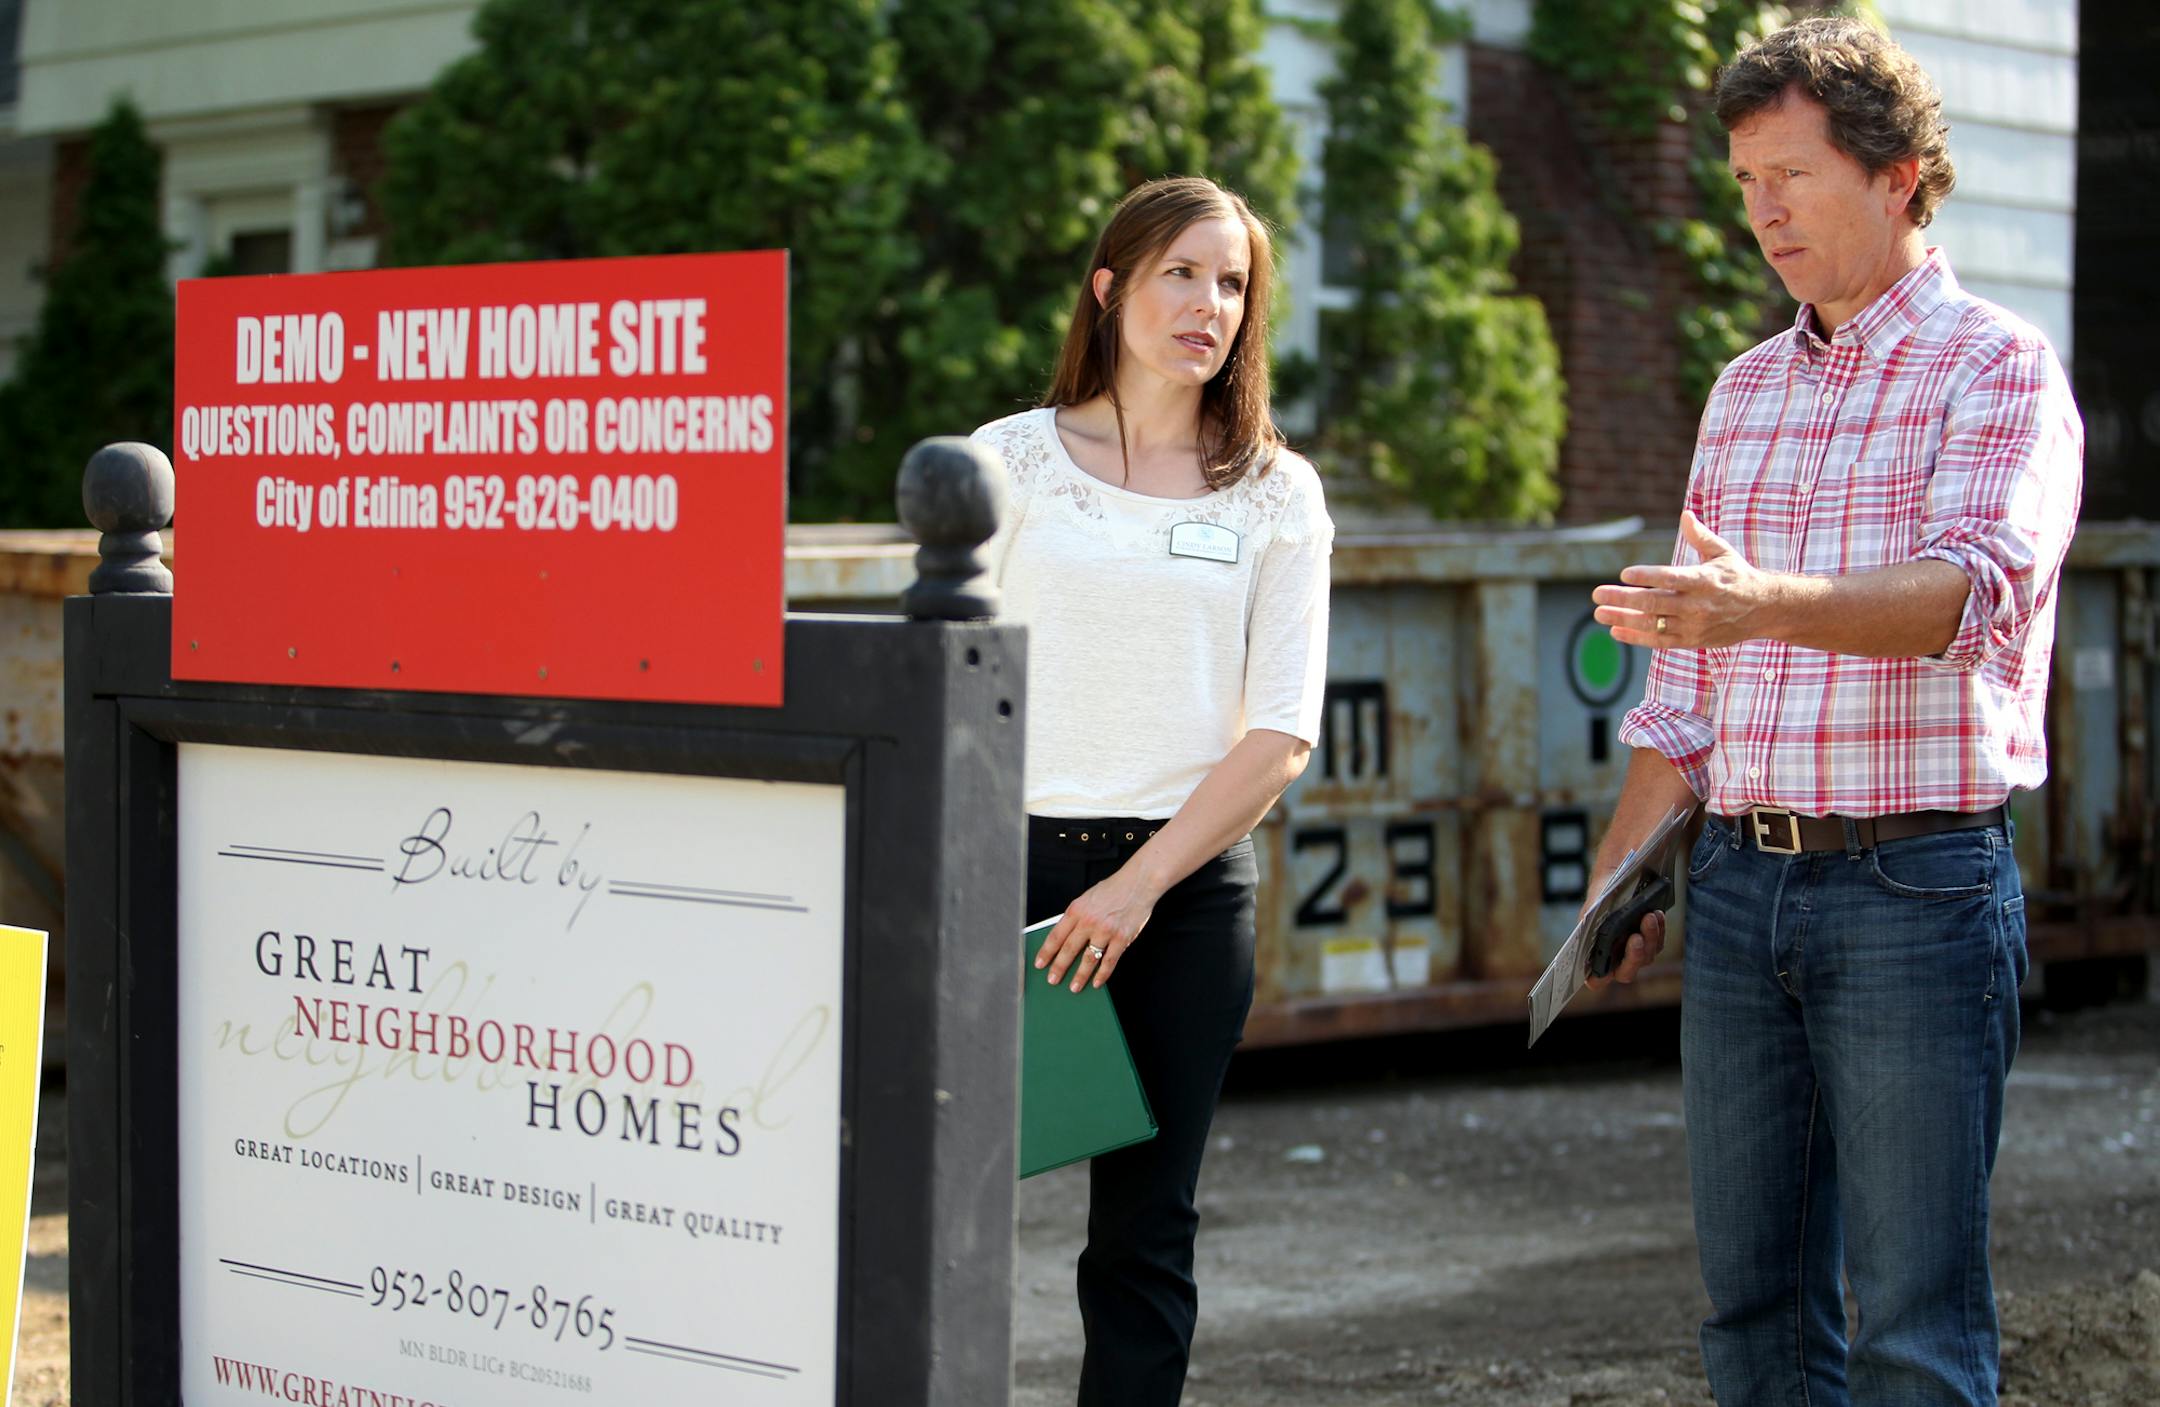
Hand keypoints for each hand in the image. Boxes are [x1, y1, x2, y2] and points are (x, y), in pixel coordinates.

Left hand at [1035, 866, 1158, 990]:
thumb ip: (1077, 917)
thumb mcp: (1087, 898)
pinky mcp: (1122, 938)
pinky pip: (1109, 961)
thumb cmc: (1113, 889)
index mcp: (1077, 910)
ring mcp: (1106, 931)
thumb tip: (1065, 938)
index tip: (1040, 963)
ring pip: (1088, 959)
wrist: (1139, 882)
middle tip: (1052, 980)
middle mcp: (1089, 921)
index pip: (1056, 935)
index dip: (1046, 952)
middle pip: (1069, 949)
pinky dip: (1102, 974)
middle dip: (1059, 967)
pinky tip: (1096, 983)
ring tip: (1074, 987)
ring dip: (1080, 976)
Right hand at [1583, 909, 1665, 991]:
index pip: (1595, 978)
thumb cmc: (1599, 901)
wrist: (1616, 888)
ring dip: (1649, 937)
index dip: (1597, 979)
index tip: (1599, 970)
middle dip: (1633, 956)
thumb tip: (1592, 921)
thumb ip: (1591, 919)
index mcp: (1596, 958)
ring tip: (1649, 916)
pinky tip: (1657, 915)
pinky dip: (1659, 929)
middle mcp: (1616, 962)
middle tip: (1635, 937)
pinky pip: (1658, 943)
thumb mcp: (1591, 908)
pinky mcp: (1651, 945)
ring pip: (1646, 956)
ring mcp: (1636, 955)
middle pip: (1626, 972)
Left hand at [1592, 511, 1779, 649]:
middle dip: (1623, 600)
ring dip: (1623, 620)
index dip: (1647, 576)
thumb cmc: (1738, 576)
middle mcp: (1698, 605)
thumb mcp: (1723, 552)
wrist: (1764, 610)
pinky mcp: (1693, 640)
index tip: (1624, 574)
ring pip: (1653, 624)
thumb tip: (1685, 514)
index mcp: (1704, 580)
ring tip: (1599, 613)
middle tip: (1596, 594)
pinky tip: (1616, 631)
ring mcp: (1694, 625)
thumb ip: (1700, 536)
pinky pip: (1660, 642)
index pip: (1671, 578)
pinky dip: (1637, 637)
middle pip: (1654, 603)